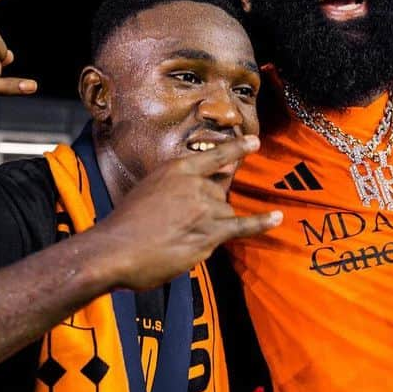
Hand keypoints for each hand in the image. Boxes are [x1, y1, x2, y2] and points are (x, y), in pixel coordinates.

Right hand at [89, 136, 281, 290]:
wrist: (115, 250)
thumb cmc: (123, 227)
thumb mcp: (145, 193)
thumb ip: (170, 191)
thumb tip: (189, 203)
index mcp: (175, 169)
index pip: (213, 156)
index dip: (235, 149)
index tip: (254, 141)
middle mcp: (194, 184)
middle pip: (219, 191)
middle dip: (205, 208)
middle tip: (179, 224)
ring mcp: (205, 207)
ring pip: (223, 211)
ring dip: (209, 225)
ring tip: (180, 236)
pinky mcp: (210, 232)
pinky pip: (242, 225)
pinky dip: (261, 222)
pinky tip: (277, 217)